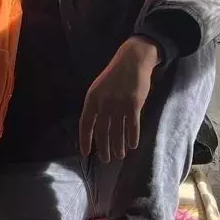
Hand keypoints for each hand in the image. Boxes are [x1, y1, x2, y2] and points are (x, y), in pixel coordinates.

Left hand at [79, 36, 159, 161]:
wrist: (132, 60)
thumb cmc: (115, 75)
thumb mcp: (99, 88)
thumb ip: (96, 105)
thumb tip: (93, 127)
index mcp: (92, 98)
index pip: (86, 124)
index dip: (85, 139)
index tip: (86, 153)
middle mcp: (104, 103)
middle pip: (102, 131)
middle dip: (104, 148)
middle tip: (106, 159)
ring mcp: (119, 104)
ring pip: (118, 131)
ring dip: (118, 146)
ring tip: (119, 155)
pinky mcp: (134, 104)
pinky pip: (132, 126)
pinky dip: (132, 138)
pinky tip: (132, 145)